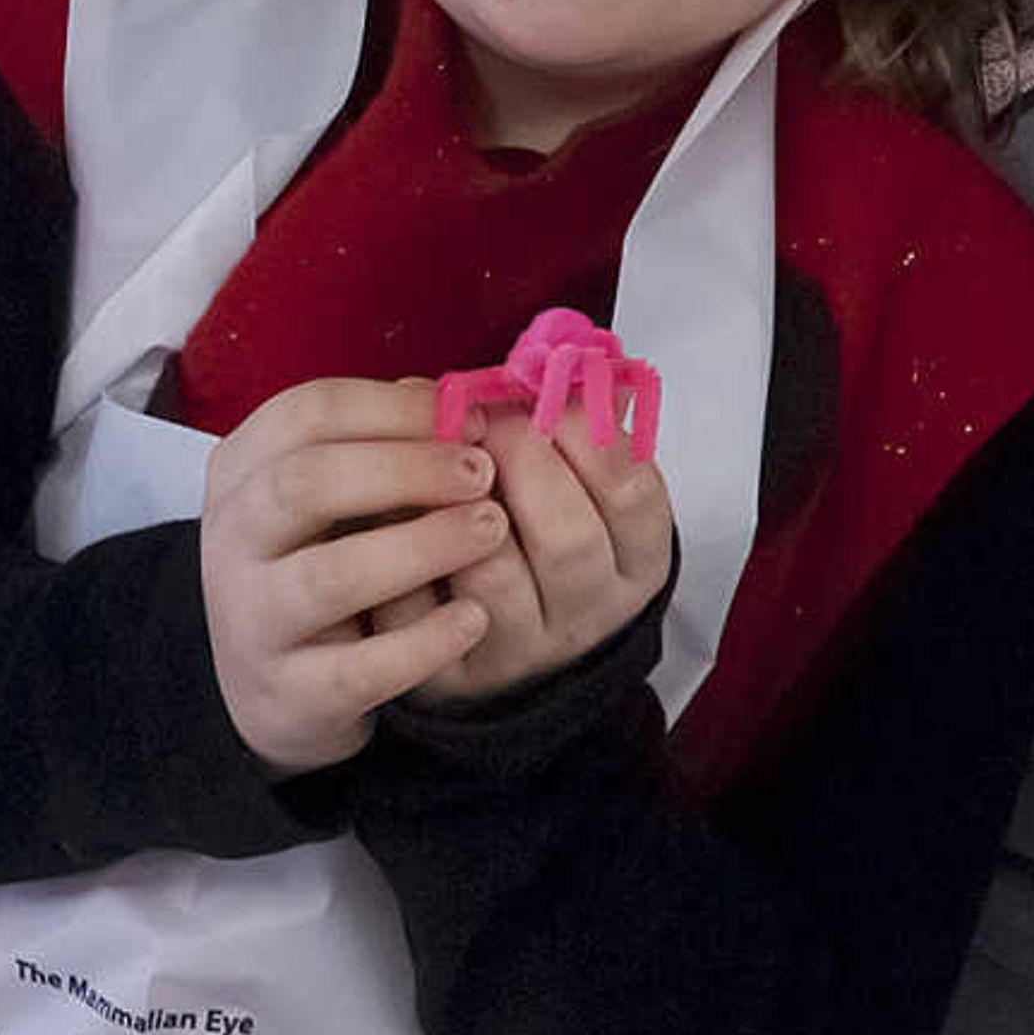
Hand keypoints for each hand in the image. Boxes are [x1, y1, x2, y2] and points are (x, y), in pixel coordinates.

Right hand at [200, 377, 506, 772]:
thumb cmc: (324, 555)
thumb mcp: (339, 490)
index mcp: (241, 470)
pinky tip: (473, 616)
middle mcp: (231, 542)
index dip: (396, 409)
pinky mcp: (289, 694)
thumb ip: (388, 443)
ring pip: (329, 576)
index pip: (306, 413)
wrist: (278, 685)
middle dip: (408, 469)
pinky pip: (358, 670)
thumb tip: (459, 406)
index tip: (470, 417)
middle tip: (483, 472)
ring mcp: (251, 622)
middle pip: (308, 482)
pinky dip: (424, 641)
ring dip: (422, 545)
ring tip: (493, 527)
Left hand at [386, 413, 675, 705]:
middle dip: (524, 462)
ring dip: (460, 506)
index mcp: (636, 562)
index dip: (589, 435)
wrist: (503, 649)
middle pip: (569, 538)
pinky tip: (397, 517)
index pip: (633, 495)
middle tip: (488, 423)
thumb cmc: (542, 537)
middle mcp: (588, 615)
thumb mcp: (586, 491)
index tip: (550, 395)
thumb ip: (578, 430)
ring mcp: (521, 651)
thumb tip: (557, 358)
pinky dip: (406, 551)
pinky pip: (421, 607)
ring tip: (439, 464)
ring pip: (495, 572)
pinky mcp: (450, 676)